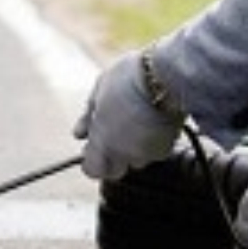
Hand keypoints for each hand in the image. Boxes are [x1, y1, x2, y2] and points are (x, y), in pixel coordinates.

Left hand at [72, 50, 181, 179]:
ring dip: (133, 149)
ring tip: (136, 124)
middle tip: (114, 136)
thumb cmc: (131, 77)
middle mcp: (124, 153)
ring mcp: (147, 153)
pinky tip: (152, 123)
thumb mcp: (99, 90)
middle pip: (115, 171)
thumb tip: (79, 133)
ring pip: (136, 160)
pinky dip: (151, 142)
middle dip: (112, 158)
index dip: (91, 160)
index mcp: (103, 141)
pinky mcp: (166, 147)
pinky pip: (154, 151)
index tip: (92, 148)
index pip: (92, 170)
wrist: (168, 76)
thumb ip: (87, 116)